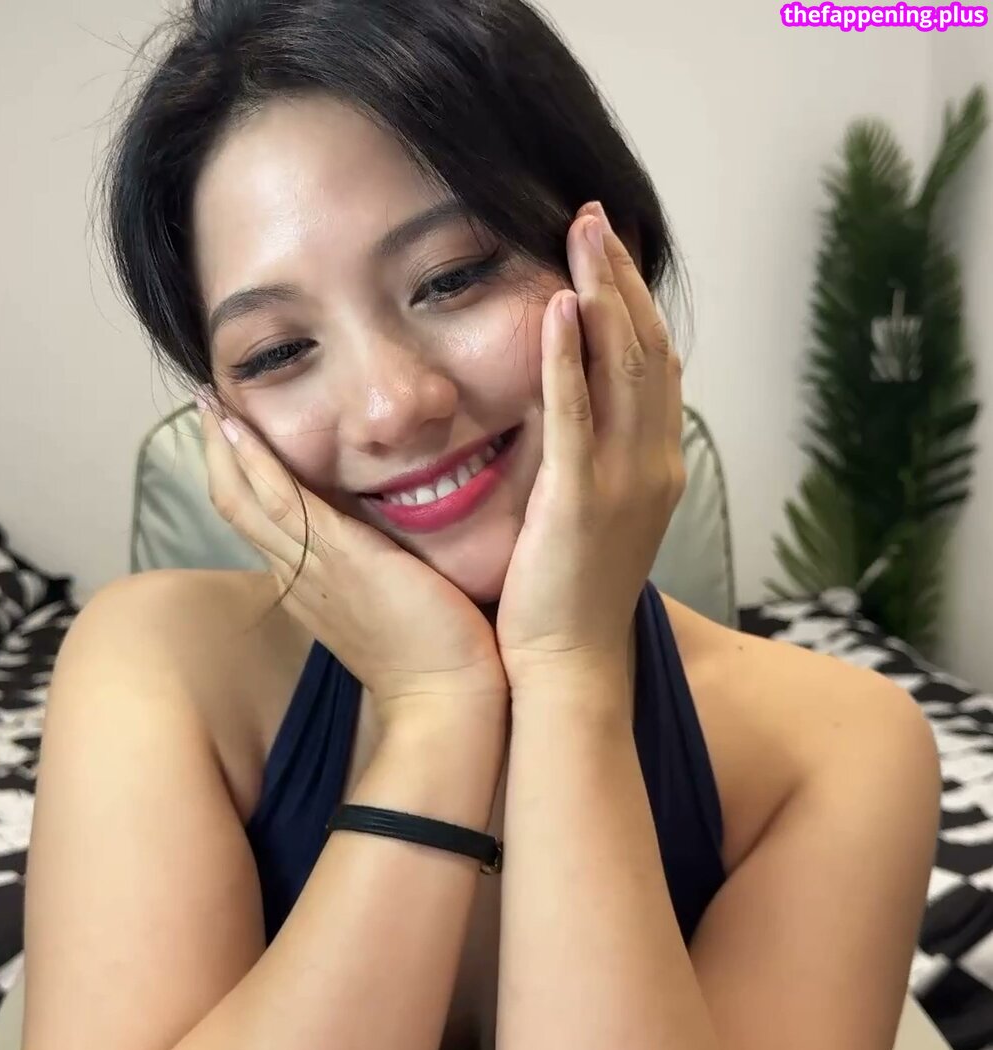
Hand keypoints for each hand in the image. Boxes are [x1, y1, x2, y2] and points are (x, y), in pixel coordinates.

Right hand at [197, 400, 507, 716]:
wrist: (445, 698)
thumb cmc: (434, 653)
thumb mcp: (393, 603)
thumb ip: (380, 569)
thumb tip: (393, 539)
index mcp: (310, 585)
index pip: (262, 522)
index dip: (242, 477)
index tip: (233, 436)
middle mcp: (298, 575)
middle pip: (238, 506)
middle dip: (219, 454)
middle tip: (204, 404)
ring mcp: (310, 567)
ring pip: (245, 499)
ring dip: (224, 448)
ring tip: (207, 401)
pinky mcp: (336, 556)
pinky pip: (279, 500)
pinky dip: (252, 461)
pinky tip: (234, 426)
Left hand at [495, 202, 684, 685]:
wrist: (569, 667)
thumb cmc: (569, 596)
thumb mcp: (595, 517)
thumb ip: (594, 462)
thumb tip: (569, 414)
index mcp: (655, 466)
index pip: (652, 366)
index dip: (635, 302)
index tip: (606, 251)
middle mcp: (653, 465)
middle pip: (646, 351)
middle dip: (622, 279)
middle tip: (593, 217)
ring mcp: (624, 483)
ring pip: (623, 371)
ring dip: (603, 297)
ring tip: (579, 235)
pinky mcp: (582, 503)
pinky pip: (577, 419)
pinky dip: (570, 362)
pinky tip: (558, 310)